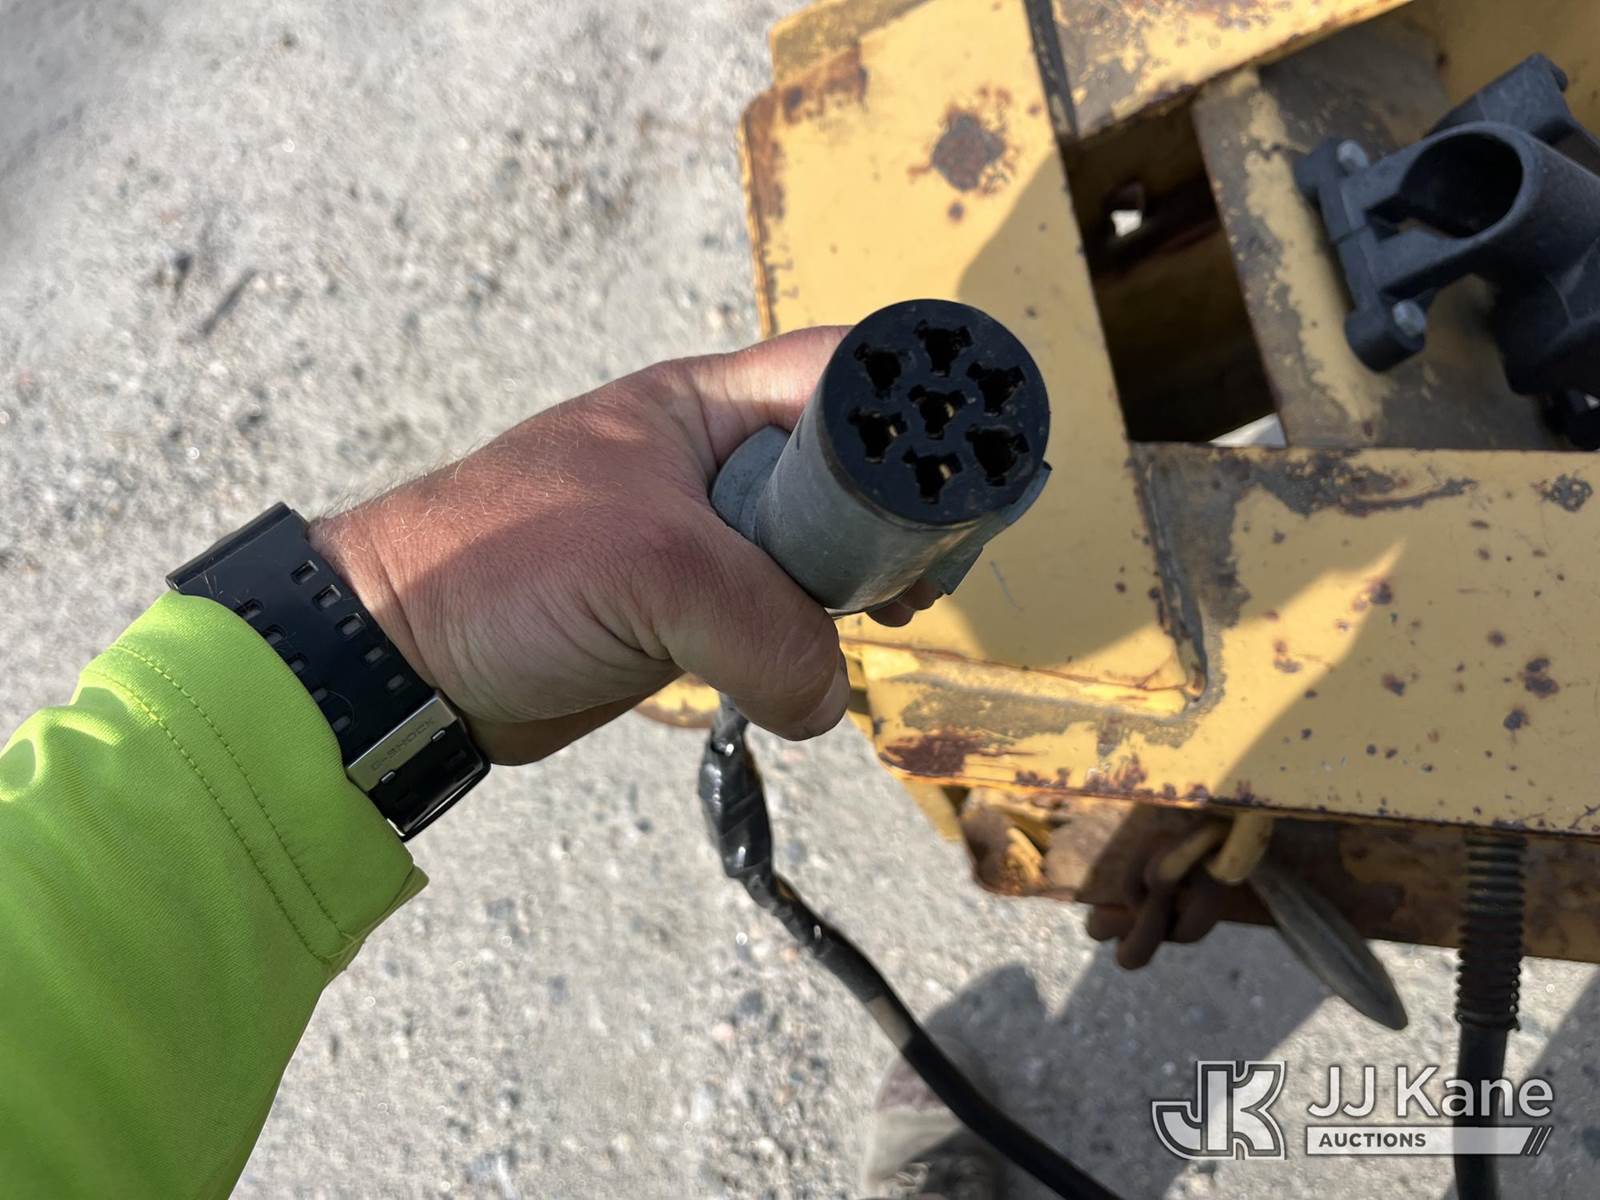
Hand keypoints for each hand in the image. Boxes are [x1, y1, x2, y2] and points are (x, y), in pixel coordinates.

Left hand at [310, 328, 937, 764]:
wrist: (401, 658)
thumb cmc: (502, 568)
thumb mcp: (653, 573)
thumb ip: (766, 630)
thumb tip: (829, 698)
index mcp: (702, 407)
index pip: (838, 376)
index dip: (911, 414)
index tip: (961, 478)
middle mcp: (710, 462)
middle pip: (844, 471)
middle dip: (890, 519)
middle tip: (924, 573)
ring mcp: (698, 538)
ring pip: (813, 552)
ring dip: (849, 590)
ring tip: (885, 620)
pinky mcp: (683, 611)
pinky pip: (773, 617)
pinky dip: (804, 643)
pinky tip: (817, 670)